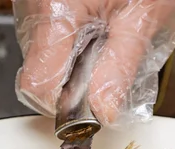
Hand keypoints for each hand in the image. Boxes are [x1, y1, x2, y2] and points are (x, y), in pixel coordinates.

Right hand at [12, 0, 174, 126]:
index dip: (64, 105)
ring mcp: (33, 5)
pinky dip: (72, 48)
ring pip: (44, 59)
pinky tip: (95, 36)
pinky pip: (49, 40)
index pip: (38, 85)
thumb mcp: (140, 18)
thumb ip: (120, 68)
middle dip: (73, 86)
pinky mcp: (41, 4)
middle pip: (40, 74)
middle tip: (108, 72)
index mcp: (55, 11)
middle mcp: (34, 7)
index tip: (89, 110)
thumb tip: (104, 111)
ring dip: (74, 67)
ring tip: (106, 45)